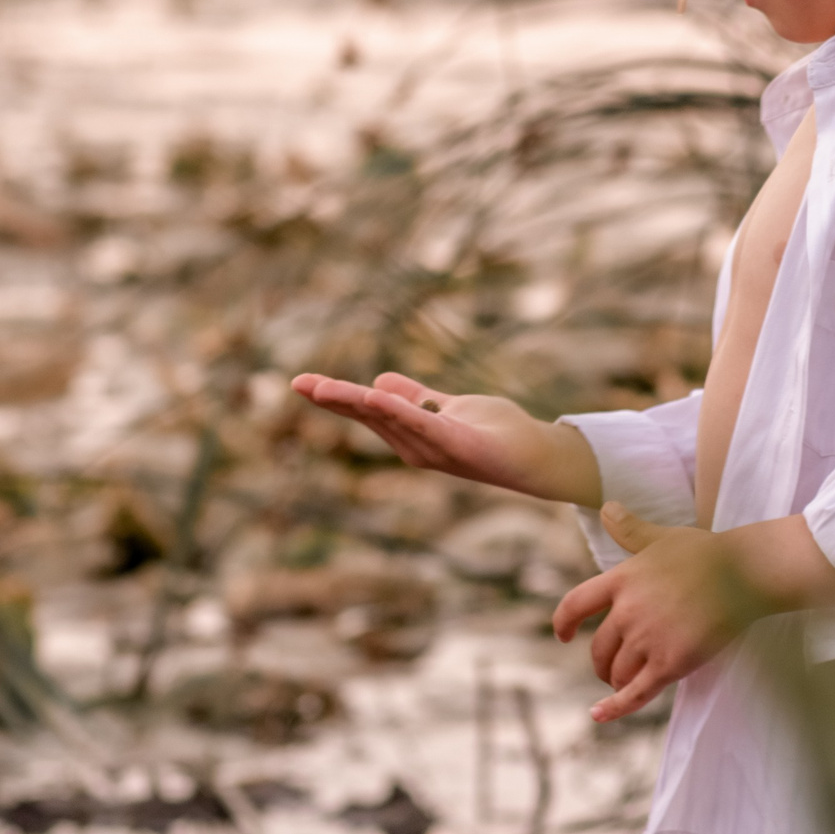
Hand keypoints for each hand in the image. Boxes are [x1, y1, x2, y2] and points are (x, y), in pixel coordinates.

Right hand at [291, 371, 601, 505]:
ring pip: (386, 418)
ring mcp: (432, 448)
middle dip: (334, 399)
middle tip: (300, 383)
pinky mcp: (455, 444)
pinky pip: (421, 424)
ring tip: (324, 387)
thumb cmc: (495, 432)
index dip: (334, 396)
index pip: (365, 410)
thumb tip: (380, 380)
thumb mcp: (446, 406)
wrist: (534, 453)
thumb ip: (415, 397)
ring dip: (355, 401)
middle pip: (367, 416)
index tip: (301, 382)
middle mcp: (414, 446)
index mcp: (409, 434)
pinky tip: (374, 396)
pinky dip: (397, 410)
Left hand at [554, 504, 773, 722]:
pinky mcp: (672, 663)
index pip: (575, 605)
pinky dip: (615, 708)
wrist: (745, 573)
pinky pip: (636, 693)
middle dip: (601, 661)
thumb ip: (631, 530)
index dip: (564, 622)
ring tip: (625, 683)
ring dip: (616, 681)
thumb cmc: (707, 552)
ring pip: (618, 671)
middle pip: (598, 647)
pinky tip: (598, 715)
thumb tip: (606, 508)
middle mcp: (628, 610)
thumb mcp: (661, 536)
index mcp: (621, 579)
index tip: (563, 635)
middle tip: (610, 668)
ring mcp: (649, 638)